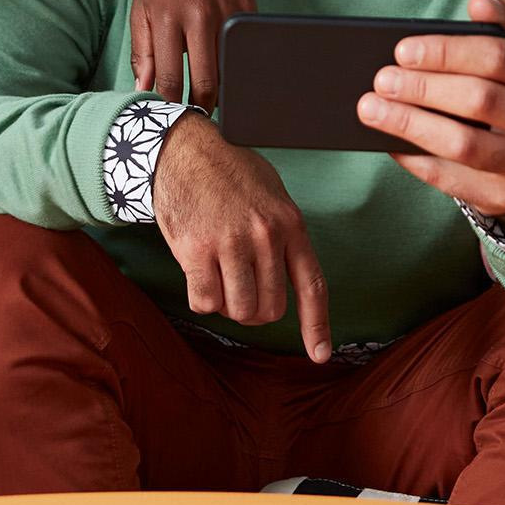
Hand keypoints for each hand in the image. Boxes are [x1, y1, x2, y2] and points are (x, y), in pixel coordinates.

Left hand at [134, 0, 254, 109]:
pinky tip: (229, 69)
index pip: (169, 79)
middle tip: (198, 118)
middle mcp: (199, 18)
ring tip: (213, 100)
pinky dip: (237, 61)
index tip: (172, 119)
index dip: (171, 106)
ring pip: (230, 69)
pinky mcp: (247, 5)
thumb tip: (143, 90)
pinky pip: (245, 46)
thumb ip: (141, 51)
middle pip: (205, 82)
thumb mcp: (141, 7)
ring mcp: (227, 11)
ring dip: (222, 89)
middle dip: (201, 107)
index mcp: (167, 20)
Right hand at [152, 112, 329, 362]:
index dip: (316, 325)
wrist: (184, 148)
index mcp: (290, 222)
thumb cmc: (229, 171)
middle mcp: (265, 235)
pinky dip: (202, 298)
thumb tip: (290, 276)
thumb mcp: (272, 193)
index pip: (311, 285)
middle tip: (240, 286)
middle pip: (269, 308)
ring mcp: (231, 243)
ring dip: (227, 303)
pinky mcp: (196, 249)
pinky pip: (205, 302)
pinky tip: (198, 272)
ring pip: (238, 310)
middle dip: (254, 308)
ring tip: (219, 274)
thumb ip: (284, 234)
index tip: (319, 355)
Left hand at [356, 0, 504, 219]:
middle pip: (482, 100)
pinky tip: (388, 141)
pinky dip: (414, 159)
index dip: (448, 52)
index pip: (500, 57)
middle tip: (381, 79)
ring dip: (412, 125)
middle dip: (424, 88)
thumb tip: (480, 3)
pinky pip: (451, 179)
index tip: (402, 49)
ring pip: (465, 145)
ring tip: (372, 109)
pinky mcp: (503, 196)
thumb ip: (504, 17)